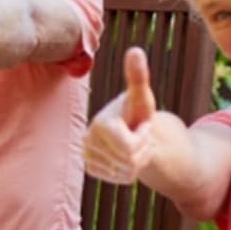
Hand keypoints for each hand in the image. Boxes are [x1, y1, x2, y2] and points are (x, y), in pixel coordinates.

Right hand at [82, 47, 158, 184]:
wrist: (129, 128)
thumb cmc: (137, 110)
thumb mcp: (142, 96)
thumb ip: (138, 76)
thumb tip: (135, 50)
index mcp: (99, 124)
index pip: (130, 148)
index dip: (143, 139)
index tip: (140, 126)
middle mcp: (87, 141)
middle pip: (130, 161)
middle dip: (142, 150)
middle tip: (138, 136)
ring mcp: (87, 156)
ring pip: (127, 172)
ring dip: (138, 161)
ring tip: (133, 145)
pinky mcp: (90, 169)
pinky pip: (120, 179)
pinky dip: (129, 170)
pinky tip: (124, 156)